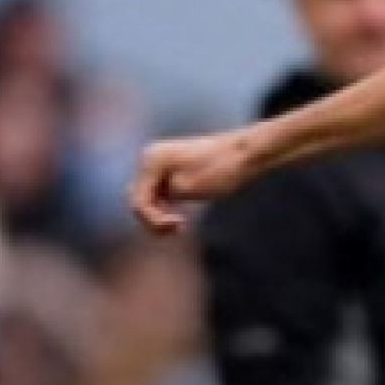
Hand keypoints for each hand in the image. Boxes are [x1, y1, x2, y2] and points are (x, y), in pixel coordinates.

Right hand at [128, 129, 263, 234]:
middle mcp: (149, 158)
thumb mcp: (187, 189)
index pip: (137, 200)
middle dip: (153, 219)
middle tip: (177, 230)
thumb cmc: (220, 170)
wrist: (247, 153)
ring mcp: (159, 164)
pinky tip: (180, 220)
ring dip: (158, 216)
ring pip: (148, 198)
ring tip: (179, 228)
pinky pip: (160, 194)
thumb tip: (142, 205)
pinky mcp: (172, 170)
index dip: (153, 220)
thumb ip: (161, 198)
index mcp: (150, 161)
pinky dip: (166, 209)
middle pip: (137, 199)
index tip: (179, 227)